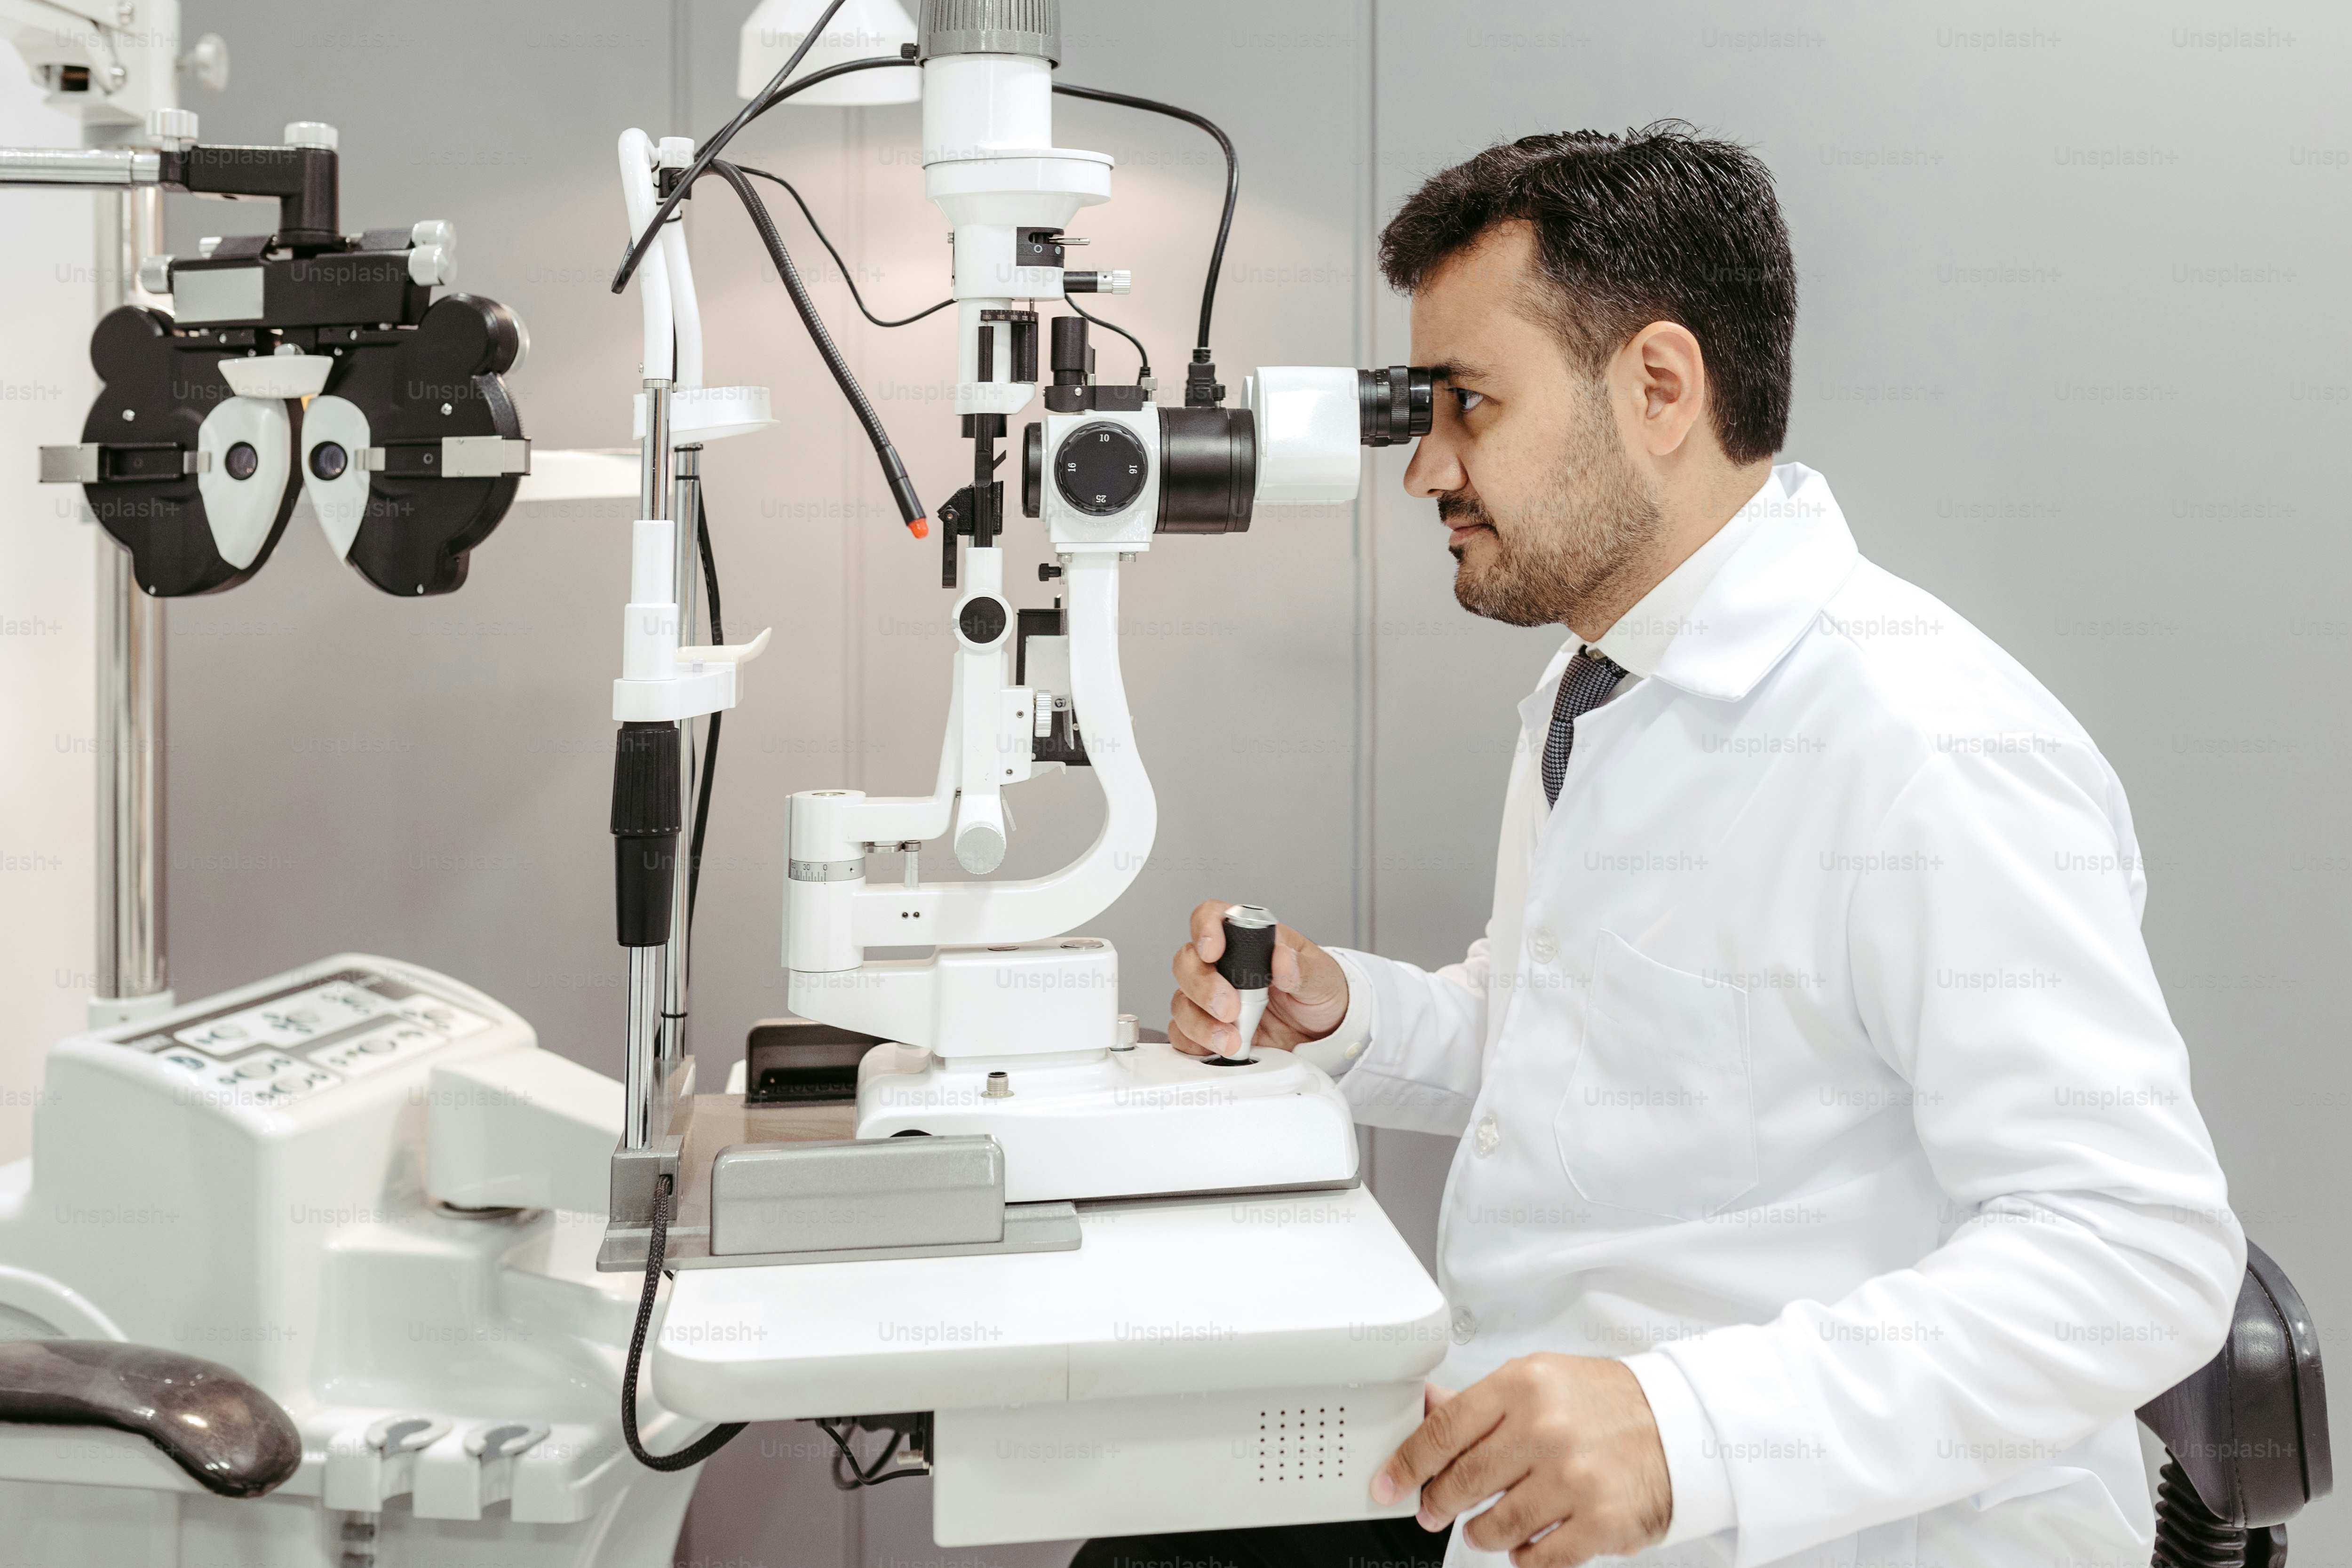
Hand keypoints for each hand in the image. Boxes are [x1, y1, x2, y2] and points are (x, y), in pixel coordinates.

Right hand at [1167, 899, 1349, 1056]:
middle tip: (1229, 1007)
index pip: (1212, 917)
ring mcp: (1212, 998)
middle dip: (1202, 986)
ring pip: (1181, 1000)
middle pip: (1187, 962)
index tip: (1212, 950)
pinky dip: (1195, 1042)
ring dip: (1200, 1022)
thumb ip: (1302, 968)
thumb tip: (1282, 958)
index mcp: (1248, 939)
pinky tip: (1217, 1048)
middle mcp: (1224, 966)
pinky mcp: (1209, 1028)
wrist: (1324, 1032)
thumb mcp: (1321, 976)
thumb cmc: (1319, 991)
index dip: (1205, 928)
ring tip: (1232, 1040)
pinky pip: (1183, 1034)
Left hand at [1371, 1355, 1670, 1566]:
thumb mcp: (1539, 1380)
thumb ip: (1480, 1402)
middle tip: (1432, 1510)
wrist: (1679, 1424)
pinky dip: (1522, 1556)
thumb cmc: (1603, 1403)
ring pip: (1495, 1524)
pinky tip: (1526, 1542)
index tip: (1388, 1484)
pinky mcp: (1600, 1521)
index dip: (1408, 1462)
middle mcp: (1546, 1429)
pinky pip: (1536, 1557)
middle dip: (1437, 1503)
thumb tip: (1424, 1408)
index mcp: (1524, 1385)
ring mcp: (1574, 1478)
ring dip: (1482, 1532)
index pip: (1445, 1429)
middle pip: (1463, 1480)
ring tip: (1486, 1525)